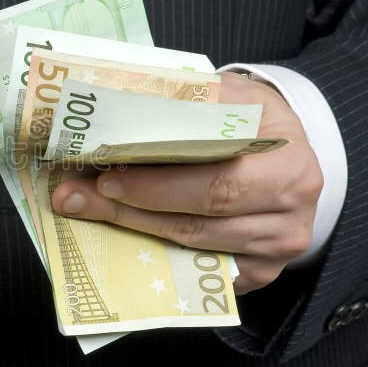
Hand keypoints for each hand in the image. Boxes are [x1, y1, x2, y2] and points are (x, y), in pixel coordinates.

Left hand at [51, 72, 323, 293]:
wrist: (288, 148)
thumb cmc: (252, 117)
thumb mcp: (231, 94)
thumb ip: (185, 102)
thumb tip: (114, 103)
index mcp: (288, 165)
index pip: (215, 183)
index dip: (156, 186)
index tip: (105, 176)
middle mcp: (288, 214)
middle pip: (197, 221)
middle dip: (130, 210)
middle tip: (78, 197)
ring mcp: (276, 249)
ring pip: (190, 246)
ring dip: (132, 229)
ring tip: (86, 207)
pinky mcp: (258, 272)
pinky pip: (196, 268)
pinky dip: (154, 251)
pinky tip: (118, 233)